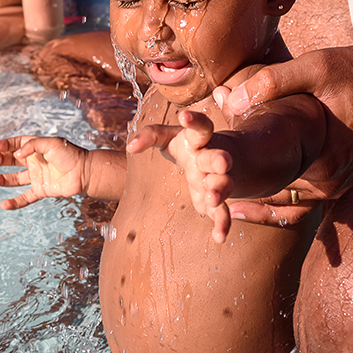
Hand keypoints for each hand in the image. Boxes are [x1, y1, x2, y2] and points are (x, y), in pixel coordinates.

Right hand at [0, 136, 89, 209]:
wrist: (85, 173)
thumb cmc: (71, 154)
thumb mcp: (52, 143)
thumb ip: (33, 145)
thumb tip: (18, 153)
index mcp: (36, 148)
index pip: (16, 144)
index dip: (5, 145)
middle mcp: (34, 162)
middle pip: (12, 160)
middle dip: (0, 160)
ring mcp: (37, 177)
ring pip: (14, 179)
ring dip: (1, 180)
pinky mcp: (41, 190)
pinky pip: (25, 197)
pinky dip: (15, 202)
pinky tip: (4, 205)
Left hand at [127, 110, 234, 242]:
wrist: (217, 162)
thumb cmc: (185, 145)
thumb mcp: (168, 137)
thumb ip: (149, 136)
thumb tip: (130, 147)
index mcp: (198, 139)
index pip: (200, 126)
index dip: (194, 120)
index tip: (184, 115)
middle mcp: (210, 157)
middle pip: (216, 156)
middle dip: (218, 159)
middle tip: (222, 161)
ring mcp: (217, 179)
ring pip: (222, 184)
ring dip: (219, 190)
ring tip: (212, 198)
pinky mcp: (216, 200)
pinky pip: (222, 212)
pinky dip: (222, 224)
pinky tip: (219, 237)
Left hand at [224, 44, 352, 202]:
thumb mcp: (316, 68)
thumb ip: (271, 83)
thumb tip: (228, 100)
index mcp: (324, 163)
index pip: (269, 184)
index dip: (238, 181)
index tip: (209, 186)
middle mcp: (332, 183)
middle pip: (276, 196)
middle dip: (244, 192)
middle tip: (206, 193)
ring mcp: (339, 183)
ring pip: (289, 198)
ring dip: (261, 194)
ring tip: (224, 194)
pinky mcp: (341, 177)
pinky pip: (304, 192)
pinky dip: (281, 190)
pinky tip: (255, 183)